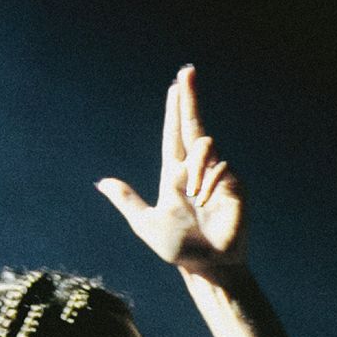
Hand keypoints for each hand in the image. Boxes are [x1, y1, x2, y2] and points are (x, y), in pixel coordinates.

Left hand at [95, 65, 248, 273]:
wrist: (208, 265)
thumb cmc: (178, 248)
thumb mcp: (146, 224)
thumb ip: (127, 201)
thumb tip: (102, 182)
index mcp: (174, 174)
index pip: (174, 134)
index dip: (175, 110)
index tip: (175, 86)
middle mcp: (195, 169)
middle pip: (193, 124)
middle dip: (189, 98)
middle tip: (187, 70)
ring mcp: (216, 174)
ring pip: (205, 146)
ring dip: (196, 169)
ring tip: (194, 197)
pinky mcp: (235, 184)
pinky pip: (221, 168)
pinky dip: (210, 182)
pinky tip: (209, 202)